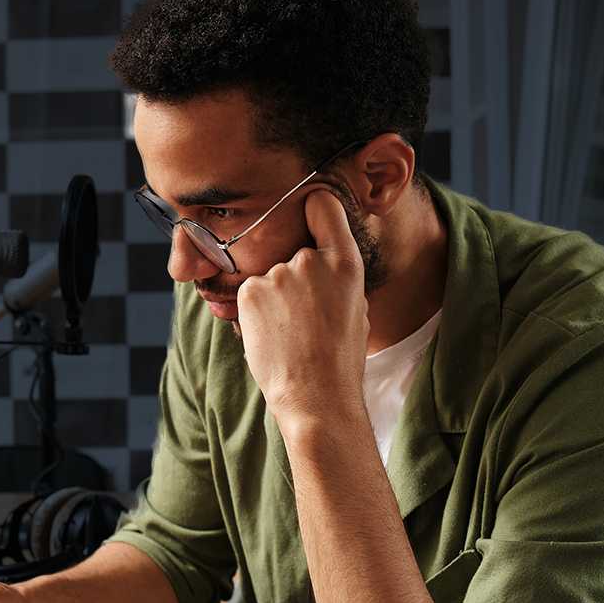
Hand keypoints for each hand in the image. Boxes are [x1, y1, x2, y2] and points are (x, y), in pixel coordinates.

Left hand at [236, 188, 369, 429]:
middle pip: (294, 252)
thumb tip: (317, 263)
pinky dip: (256, 312)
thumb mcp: (354, 309)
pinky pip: (251, 293)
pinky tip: (272, 336)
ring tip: (289, 334)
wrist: (315, 396)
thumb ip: (335, 278)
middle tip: (305, 317)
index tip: (308, 209)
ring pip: (270, 277)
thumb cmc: (339, 360)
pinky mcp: (250, 290)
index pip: (324, 206)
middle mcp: (310, 260)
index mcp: (345, 263)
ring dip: (275, 298)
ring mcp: (277, 274)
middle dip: (295, 278)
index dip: (314, 206)